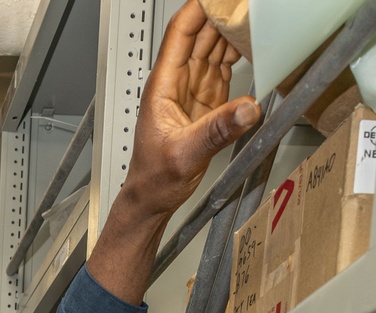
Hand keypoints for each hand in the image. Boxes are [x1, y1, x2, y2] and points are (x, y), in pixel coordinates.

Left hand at [88, 0, 259, 303]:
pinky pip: (220, 71)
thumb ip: (216, 131)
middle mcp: (176, 83)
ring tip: (253, 19)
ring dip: (230, 33)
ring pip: (211, 50)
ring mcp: (191, 92)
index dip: (199, 9)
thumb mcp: (185, 156)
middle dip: (221, 15)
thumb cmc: (153, 180)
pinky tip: (249, 47)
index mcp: (163, 86)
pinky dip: (235, 56)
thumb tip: (247, 108)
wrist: (151, 202)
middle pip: (199, 35)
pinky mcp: (204, 105)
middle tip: (246, 6)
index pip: (180, 33)